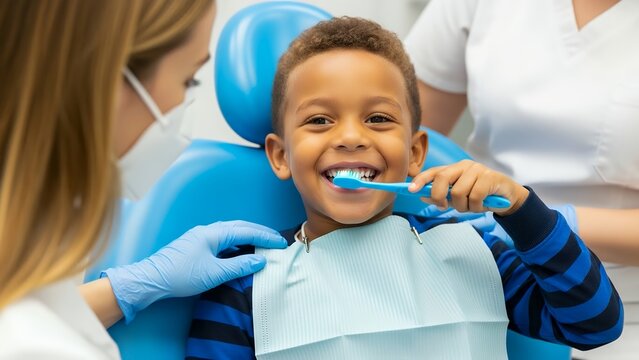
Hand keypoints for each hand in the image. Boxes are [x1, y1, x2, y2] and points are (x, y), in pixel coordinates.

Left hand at [102, 220, 286, 321]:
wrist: (151, 280)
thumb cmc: (181, 276)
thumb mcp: (214, 274)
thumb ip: (239, 266)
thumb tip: (260, 260)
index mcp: (213, 233)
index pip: (246, 231)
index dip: (265, 237)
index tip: (281, 243)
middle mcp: (208, 230)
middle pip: (240, 227)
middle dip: (259, 232)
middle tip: (276, 240)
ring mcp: (201, 236)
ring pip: (231, 232)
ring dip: (248, 236)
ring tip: (263, 244)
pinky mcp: (196, 245)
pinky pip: (223, 239)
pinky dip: (237, 242)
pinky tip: (241, 251)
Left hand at [409, 160, 528, 215]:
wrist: (508, 197)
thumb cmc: (481, 196)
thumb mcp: (459, 197)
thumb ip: (443, 196)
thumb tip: (422, 197)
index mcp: (454, 169)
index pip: (434, 172)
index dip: (421, 180)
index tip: (410, 190)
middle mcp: (464, 166)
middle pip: (442, 178)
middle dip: (438, 196)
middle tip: (443, 207)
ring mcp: (478, 170)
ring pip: (458, 192)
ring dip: (463, 206)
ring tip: (472, 207)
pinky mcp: (490, 177)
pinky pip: (474, 196)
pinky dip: (476, 207)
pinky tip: (482, 206)